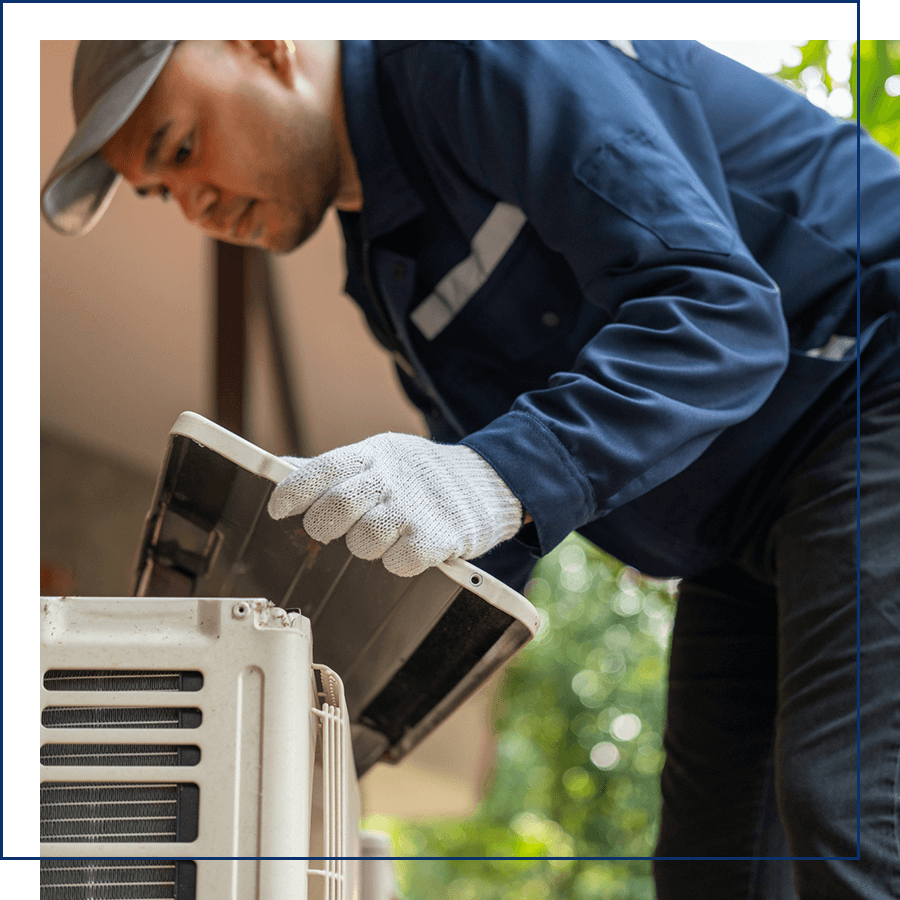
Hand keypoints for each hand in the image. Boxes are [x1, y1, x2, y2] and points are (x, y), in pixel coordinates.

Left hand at [268, 432, 522, 575]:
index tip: (278, 510)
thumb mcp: (380, 457)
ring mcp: (415, 508)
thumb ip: (334, 467)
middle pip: (336, 507)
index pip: (321, 468)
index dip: (292, 491)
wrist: (489, 481)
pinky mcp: (439, 537)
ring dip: (364, 546)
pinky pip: (398, 563)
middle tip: (326, 530)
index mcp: (373, 455)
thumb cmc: (421, 475)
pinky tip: (406, 549)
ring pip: (363, 541)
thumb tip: (281, 465)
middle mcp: (392, 478)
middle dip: (322, 526)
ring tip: (379, 536)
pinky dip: (397, 562)